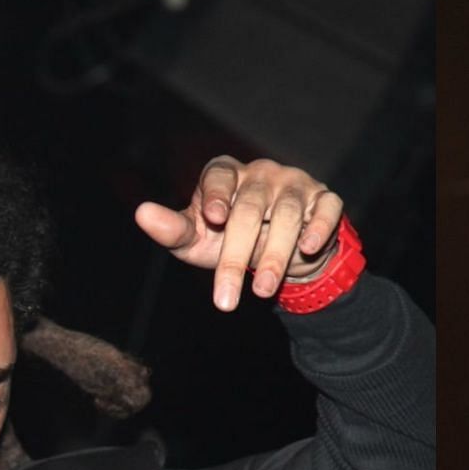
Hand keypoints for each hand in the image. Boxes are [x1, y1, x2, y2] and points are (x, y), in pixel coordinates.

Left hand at [134, 156, 344, 311]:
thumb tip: (142, 213)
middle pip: (249, 207)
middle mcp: (262, 173)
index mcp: (227, 173)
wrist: (281, 256)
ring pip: (287, 213)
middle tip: (227, 296)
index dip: (217, 194)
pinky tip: (309, 248)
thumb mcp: (198, 240)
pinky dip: (319, 227)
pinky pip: (326, 209)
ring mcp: (296, 183)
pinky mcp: (325, 199)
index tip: (214, 217)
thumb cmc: (229, 240)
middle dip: (237, 254)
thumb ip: (172, 229)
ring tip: (263, 289)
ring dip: (275, 254)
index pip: (219, 177)